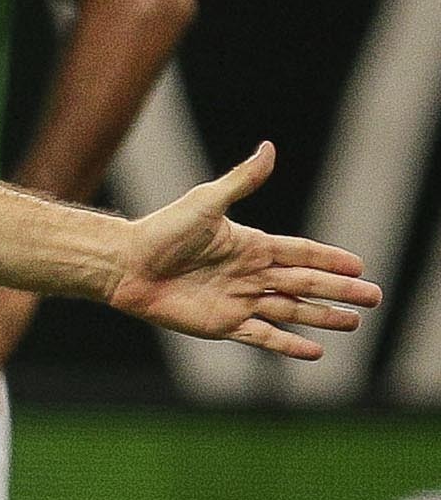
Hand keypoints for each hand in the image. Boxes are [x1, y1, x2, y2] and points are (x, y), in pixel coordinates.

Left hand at [107, 142, 379, 354]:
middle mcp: (249, 274)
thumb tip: (269, 148)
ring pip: (291, 310)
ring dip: (322, 317)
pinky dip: (288, 344)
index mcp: (251, 245)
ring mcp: (238, 301)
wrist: (125, 264)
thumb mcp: (206, 202)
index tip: (359, 266)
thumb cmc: (162, 230)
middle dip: (339, 291)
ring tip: (353, 323)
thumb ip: (242, 181)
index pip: (302, 253)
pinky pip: (263, 336)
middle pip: (305, 284)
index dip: (330, 260)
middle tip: (373, 298)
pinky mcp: (222, 325)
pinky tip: (315, 351)